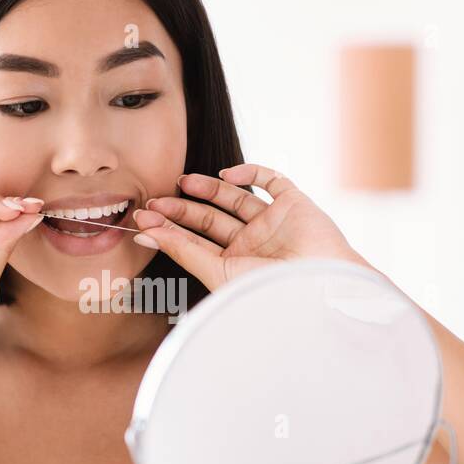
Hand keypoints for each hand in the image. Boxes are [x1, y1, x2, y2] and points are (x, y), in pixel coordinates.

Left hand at [131, 162, 374, 290]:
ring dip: (208, 188)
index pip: (195, 243)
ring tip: (182, 182)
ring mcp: (272, 223)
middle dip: (181, 209)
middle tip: (155, 201)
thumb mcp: (218, 273)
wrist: (320, 289)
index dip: (168, 230)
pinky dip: (249, 171)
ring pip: (235, 198)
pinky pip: (270, 180)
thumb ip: (183, 251)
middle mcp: (252, 245)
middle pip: (209, 220)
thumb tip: (145, 233)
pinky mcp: (293, 204)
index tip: (142, 221)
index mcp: (234, 267)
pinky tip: (227, 174)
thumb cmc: (270, 292)